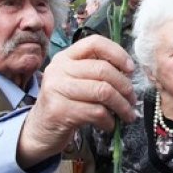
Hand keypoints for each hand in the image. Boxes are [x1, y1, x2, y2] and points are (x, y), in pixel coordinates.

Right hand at [18, 35, 135, 167]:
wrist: (40, 129)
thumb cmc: (65, 103)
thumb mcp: (76, 81)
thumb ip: (96, 72)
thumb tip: (129, 73)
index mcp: (66, 57)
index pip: (94, 43)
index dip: (117, 53)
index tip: (130, 69)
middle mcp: (59, 69)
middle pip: (103, 70)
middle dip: (125, 86)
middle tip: (133, 100)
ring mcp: (57, 89)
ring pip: (102, 91)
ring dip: (121, 106)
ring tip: (127, 115)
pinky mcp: (59, 111)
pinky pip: (96, 112)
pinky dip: (109, 120)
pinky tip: (110, 124)